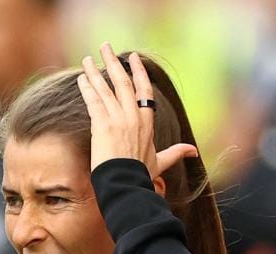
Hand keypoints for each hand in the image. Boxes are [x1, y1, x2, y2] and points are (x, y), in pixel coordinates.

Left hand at [77, 43, 197, 178]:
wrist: (127, 186)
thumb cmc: (141, 176)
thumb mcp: (161, 162)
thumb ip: (176, 153)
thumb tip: (194, 151)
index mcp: (147, 122)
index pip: (144, 90)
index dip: (138, 71)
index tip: (132, 57)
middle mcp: (133, 116)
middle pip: (124, 82)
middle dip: (114, 62)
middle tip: (106, 46)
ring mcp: (118, 119)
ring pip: (106, 89)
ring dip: (95, 72)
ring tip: (88, 59)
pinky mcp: (102, 126)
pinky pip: (94, 101)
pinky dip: (87, 88)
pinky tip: (82, 78)